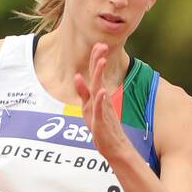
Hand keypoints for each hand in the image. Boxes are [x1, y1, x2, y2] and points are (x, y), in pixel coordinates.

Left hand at [72, 43, 129, 164]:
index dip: (96, 59)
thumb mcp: (88, 108)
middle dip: (98, 61)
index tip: (99, 44)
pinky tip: (101, 91)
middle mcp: (101, 100)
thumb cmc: (101, 128)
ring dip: (99, 76)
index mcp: (98, 95)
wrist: (114, 147)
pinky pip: (100, 109)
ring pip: (99, 90)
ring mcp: (102, 109)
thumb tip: (77, 76)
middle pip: (98, 77)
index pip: (96, 74)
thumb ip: (83, 93)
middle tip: (102, 45)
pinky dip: (100, 100)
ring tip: (101, 61)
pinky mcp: (101, 121)